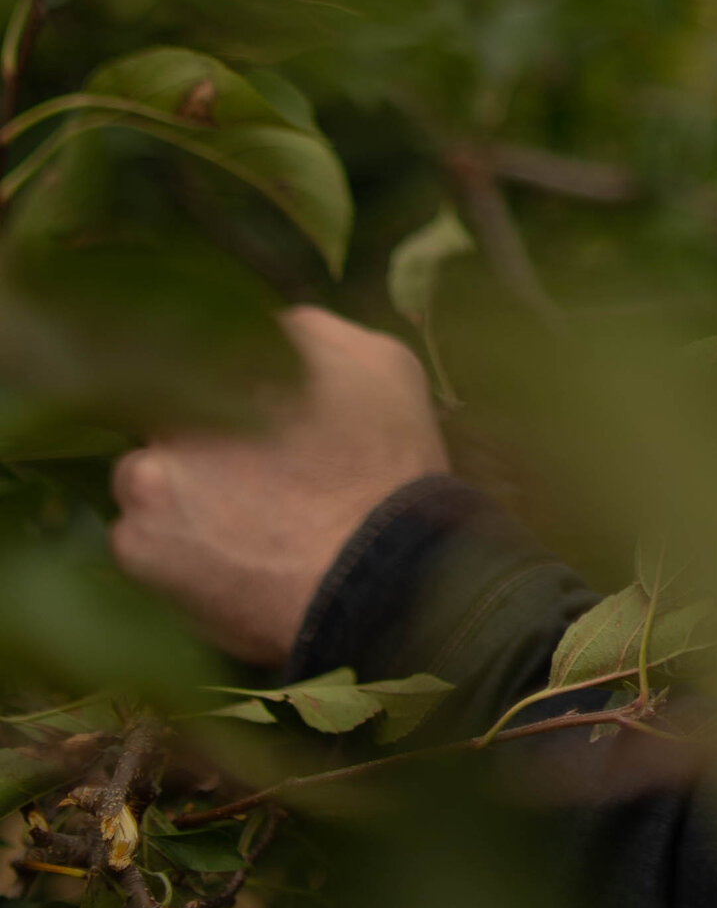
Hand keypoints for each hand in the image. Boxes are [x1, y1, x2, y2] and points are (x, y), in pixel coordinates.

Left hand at [110, 306, 450, 668]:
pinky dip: (169, 547)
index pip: (195, 349)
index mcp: (227, 354)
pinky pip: (139, 537)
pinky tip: (219, 561)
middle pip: (164, 413)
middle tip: (242, 471)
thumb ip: (312, 333)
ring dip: (173, 491)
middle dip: (193, 436)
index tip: (239, 408)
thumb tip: (269, 330)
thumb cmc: (390, 467)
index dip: (214, 380)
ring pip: (144, 476)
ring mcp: (145, 476)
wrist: (376, 577)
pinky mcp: (134, 544)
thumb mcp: (384, 365)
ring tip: (231, 524)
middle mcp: (172, 406)